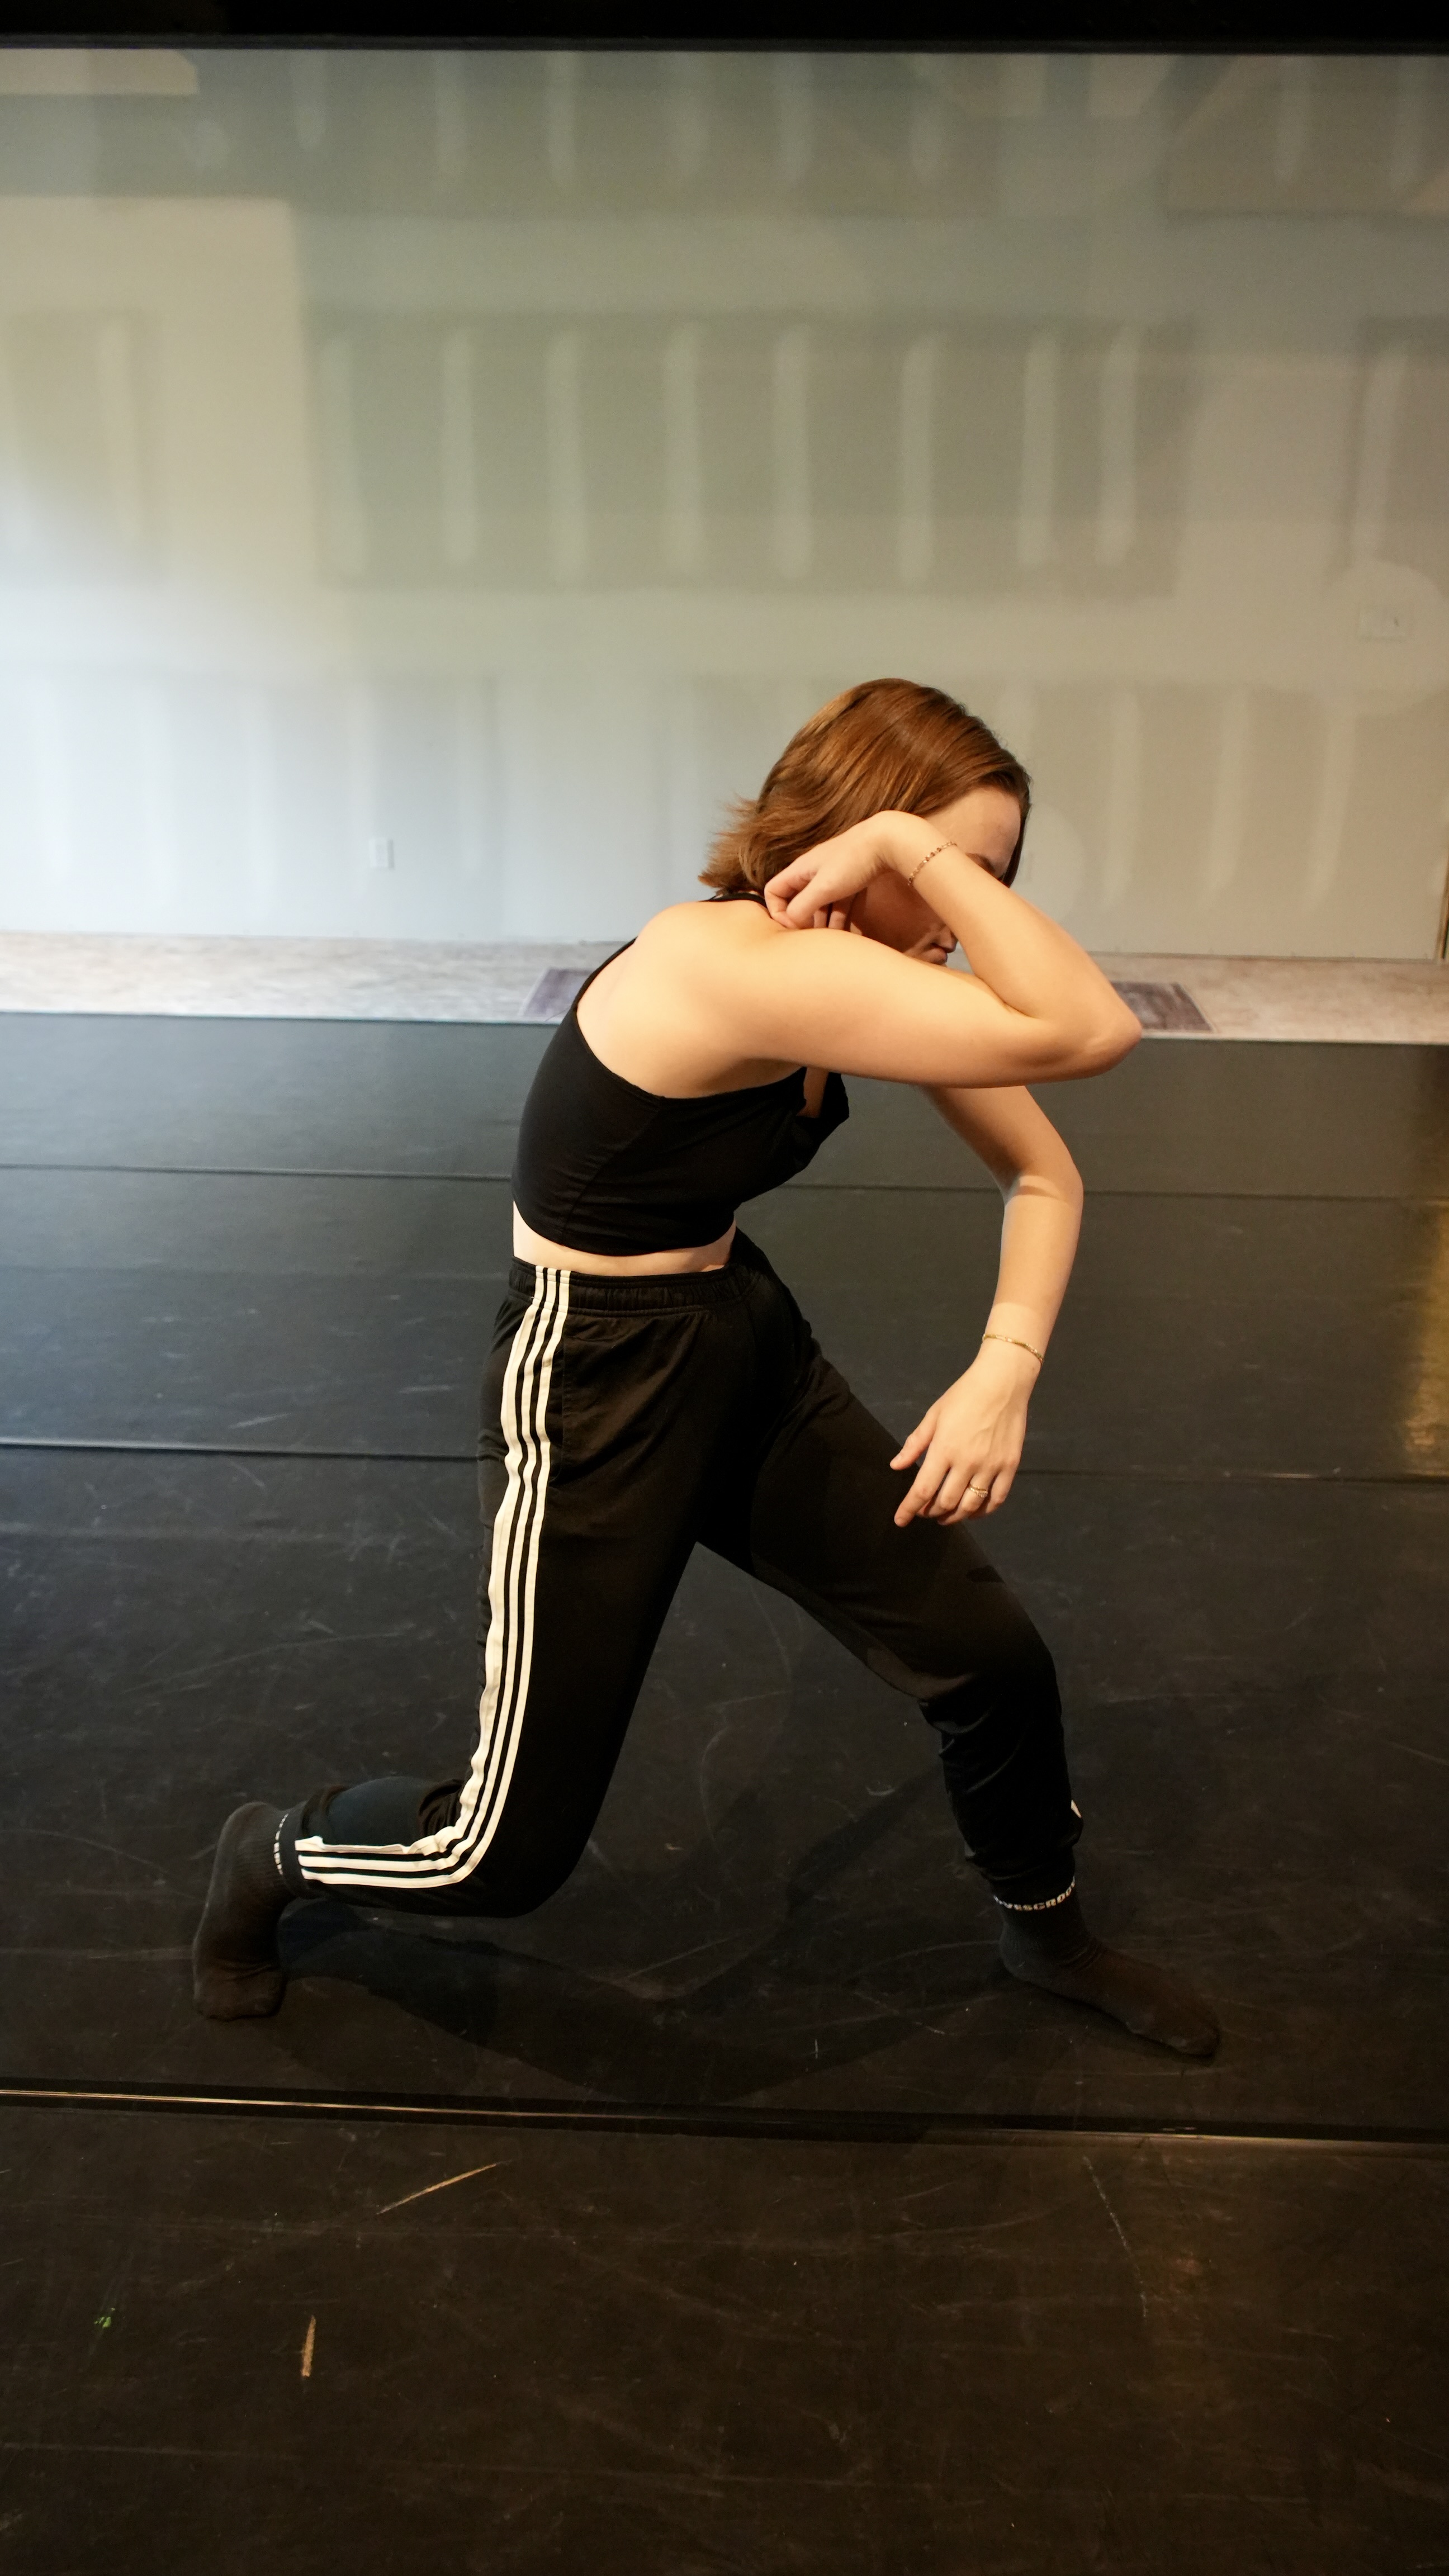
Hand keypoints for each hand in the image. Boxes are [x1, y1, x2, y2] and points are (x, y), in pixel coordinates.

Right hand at [763, 815, 900, 929]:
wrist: (889, 841)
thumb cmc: (853, 861)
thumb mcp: (823, 887)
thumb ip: (802, 907)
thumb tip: (790, 924)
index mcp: (800, 870)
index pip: (773, 891)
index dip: (777, 912)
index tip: (792, 927)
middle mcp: (813, 872)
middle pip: (796, 901)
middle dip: (802, 922)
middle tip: (811, 941)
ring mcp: (832, 877)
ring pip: (819, 905)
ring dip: (822, 925)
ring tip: (829, 943)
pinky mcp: (850, 881)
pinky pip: (838, 904)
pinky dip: (838, 919)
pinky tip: (845, 935)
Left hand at [889, 1344, 1036, 1525]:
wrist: (1003, 1383)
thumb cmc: (963, 1395)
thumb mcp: (933, 1416)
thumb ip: (914, 1444)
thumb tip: (896, 1466)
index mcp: (944, 1449)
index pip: (922, 1490)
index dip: (909, 1509)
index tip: (900, 1521)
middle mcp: (967, 1462)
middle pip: (945, 1502)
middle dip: (930, 1512)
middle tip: (925, 1511)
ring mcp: (991, 1466)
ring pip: (970, 1506)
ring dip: (954, 1516)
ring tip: (945, 1516)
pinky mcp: (1010, 1466)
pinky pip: (996, 1500)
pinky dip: (982, 1512)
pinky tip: (972, 1511)